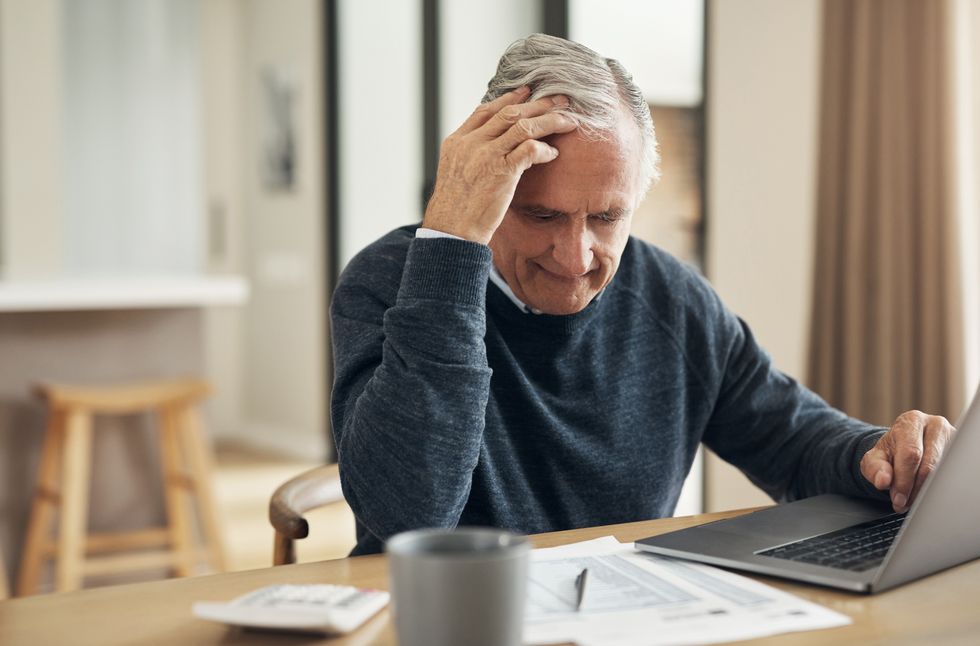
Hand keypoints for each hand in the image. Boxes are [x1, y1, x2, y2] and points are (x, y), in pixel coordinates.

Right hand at [422, 86, 576, 244]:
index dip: (509, 99)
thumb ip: (470, 156)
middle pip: (509, 113)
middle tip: (558, 99)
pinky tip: (553, 153)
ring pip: (523, 126)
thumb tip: (490, 149)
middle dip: (537, 104)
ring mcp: (487, 155)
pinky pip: (530, 149)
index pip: (486, 110)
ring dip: (549, 120)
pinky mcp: (502, 172)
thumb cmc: (455, 210)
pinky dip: (544, 149)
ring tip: (567, 119)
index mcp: (457, 141)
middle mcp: (471, 143)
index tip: (526, 92)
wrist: (451, 230)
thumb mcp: (454, 173)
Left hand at [860, 410, 954, 512]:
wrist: (903, 447)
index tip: (898, 499)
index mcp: (911, 421)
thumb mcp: (874, 458)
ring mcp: (952, 438)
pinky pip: (951, 475)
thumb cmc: (890, 452)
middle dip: (915, 489)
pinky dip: (937, 488)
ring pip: (943, 472)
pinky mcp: (959, 451)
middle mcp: (935, 425)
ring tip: (911, 501)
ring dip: (926, 492)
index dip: (904, 480)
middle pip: (930, 464)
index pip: (911, 453)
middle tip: (904, 504)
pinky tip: (925, 495)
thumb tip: (883, 481)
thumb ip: (874, 468)